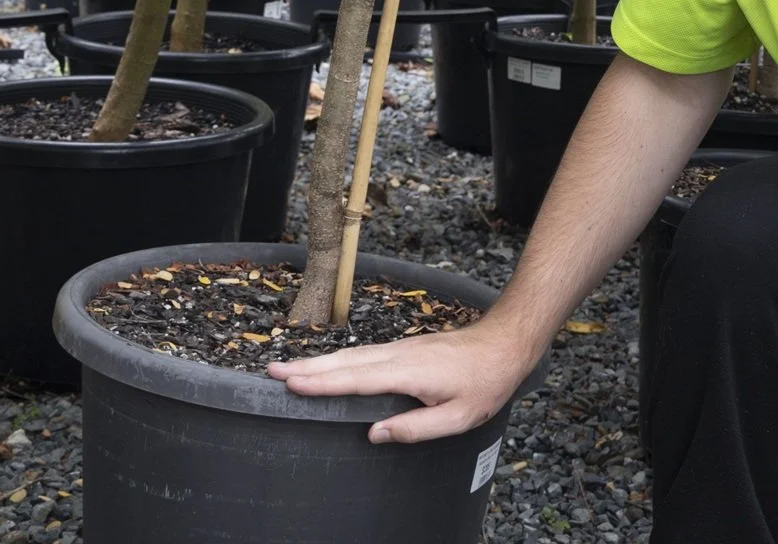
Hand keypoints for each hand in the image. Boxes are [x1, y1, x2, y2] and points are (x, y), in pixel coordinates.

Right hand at [266, 319, 535, 443]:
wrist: (505, 343)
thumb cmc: (485, 383)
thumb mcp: (459, 418)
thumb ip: (415, 428)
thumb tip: (374, 433)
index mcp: (408, 373)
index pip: (356, 379)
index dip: (322, 382)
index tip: (291, 382)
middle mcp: (399, 355)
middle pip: (346, 362)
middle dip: (308, 366)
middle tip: (272, 370)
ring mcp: (401, 349)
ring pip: (353, 355)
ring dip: (319, 361)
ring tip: (288, 366)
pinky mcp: (405, 349)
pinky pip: (364, 354)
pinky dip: (339, 359)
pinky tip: (328, 365)